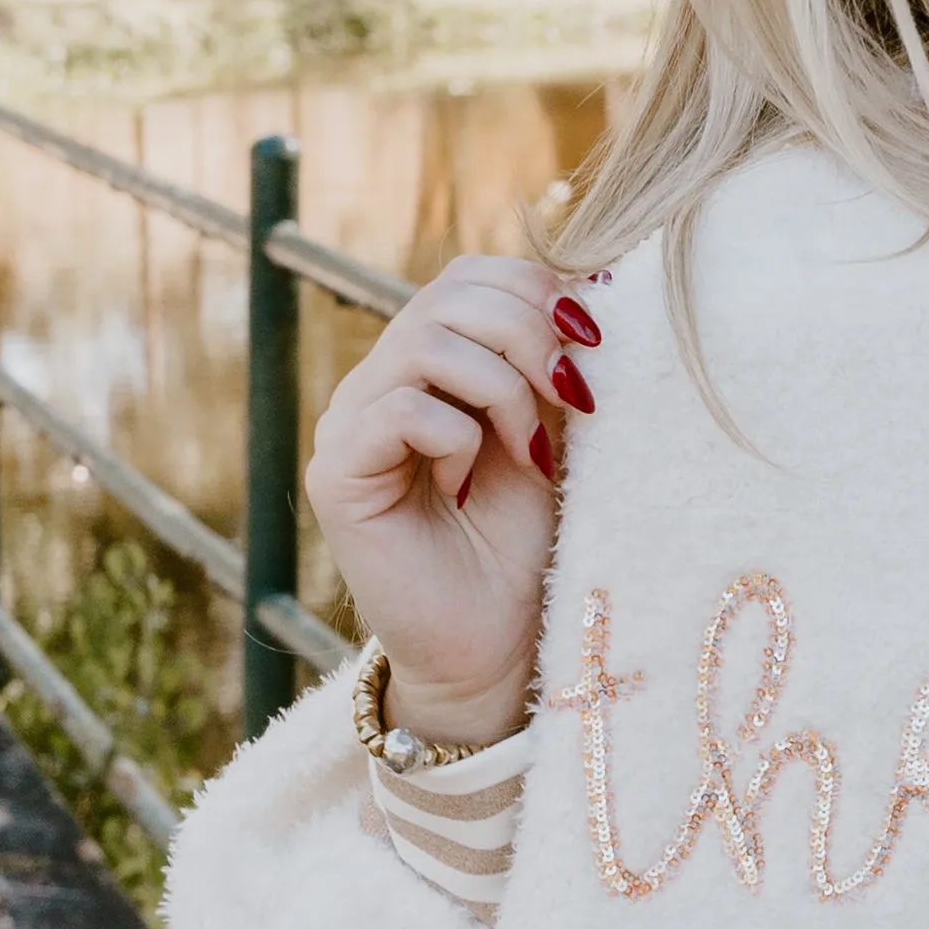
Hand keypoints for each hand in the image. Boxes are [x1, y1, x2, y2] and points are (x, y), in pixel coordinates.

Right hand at [306, 256, 597, 745]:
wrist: (494, 651)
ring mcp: (348, 426)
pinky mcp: (335, 475)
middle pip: (447, 297)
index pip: (467, 277)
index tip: (593, 345)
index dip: (534, 290)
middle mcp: (377, 384)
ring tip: (529, 451)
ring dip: (504, 389)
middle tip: (575, 397)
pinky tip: (468, 486)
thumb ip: (549, 366)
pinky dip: (458, 438)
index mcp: (426, 366)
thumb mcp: (550, 436)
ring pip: (425, 343)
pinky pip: (402, 409)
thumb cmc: (523, 549)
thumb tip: (587, 287)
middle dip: (529, 335)